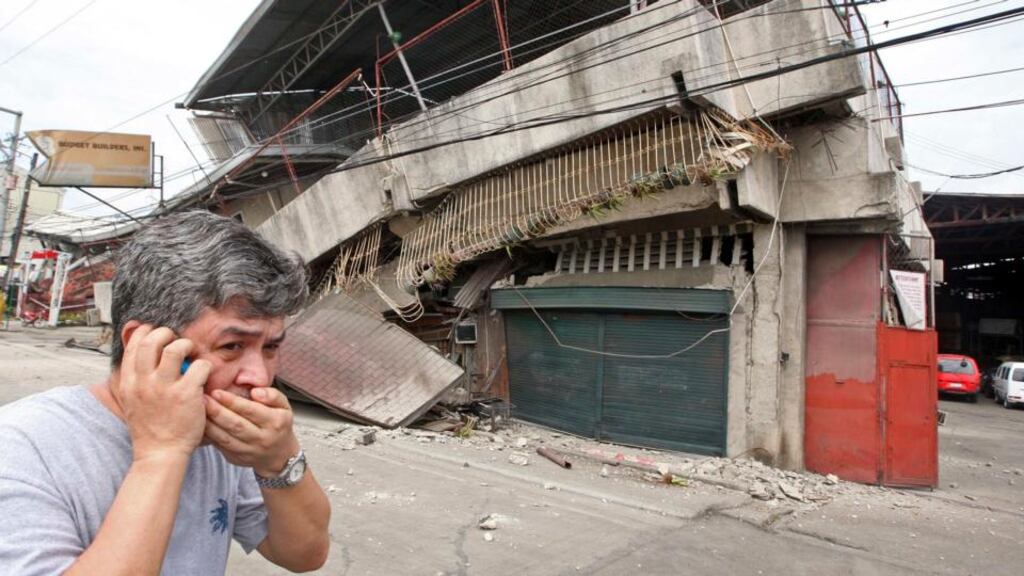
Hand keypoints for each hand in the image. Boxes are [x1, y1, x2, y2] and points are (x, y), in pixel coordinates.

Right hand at [112, 325, 210, 462]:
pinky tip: (204, 374)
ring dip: (186, 345)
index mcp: (129, 383)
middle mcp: (143, 382)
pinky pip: (199, 365)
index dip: (145, 332)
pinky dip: (204, 365)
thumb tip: (139, 358)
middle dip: (165, 333)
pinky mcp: (186, 394)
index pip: (133, 346)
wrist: (160, 453)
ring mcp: (164, 388)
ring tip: (191, 353)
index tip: (155, 331)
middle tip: (176, 341)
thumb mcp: (131, 402)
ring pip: (175, 348)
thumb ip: (135, 380)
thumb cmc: (150, 429)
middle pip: (151, 341)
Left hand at [203, 387, 299, 476]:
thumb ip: (272, 395)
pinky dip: (209, 435)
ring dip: (210, 424)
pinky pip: (220, 446)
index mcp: (275, 423)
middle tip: (203, 399)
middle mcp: (262, 438)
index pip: (251, 410)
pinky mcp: (236, 459)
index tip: (217, 392)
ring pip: (225, 437)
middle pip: (236, 425)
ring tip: (199, 410)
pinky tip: (201, 424)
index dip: (233, 401)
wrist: (279, 456)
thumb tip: (255, 392)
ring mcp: (248, 451)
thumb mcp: (284, 407)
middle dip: (217, 411)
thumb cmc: (278, 425)